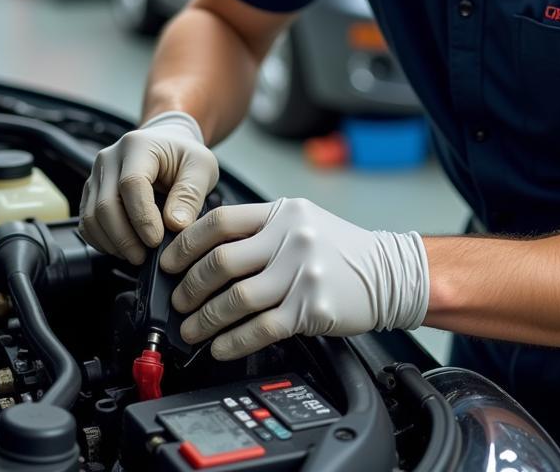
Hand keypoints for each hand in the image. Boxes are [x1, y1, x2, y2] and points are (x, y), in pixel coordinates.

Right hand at [78, 111, 218, 263]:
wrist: (167, 148)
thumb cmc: (184, 157)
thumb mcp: (201, 168)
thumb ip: (190, 194)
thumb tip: (175, 224)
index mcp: (137, 146)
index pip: (131, 183)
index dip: (142, 217)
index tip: (157, 240)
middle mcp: (110, 158)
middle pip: (105, 204)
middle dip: (125, 238)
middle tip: (145, 256)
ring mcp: (96, 175)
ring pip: (91, 217)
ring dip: (113, 243)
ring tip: (137, 255)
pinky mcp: (91, 192)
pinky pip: (86, 223)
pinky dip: (102, 241)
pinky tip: (123, 248)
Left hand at [160, 197, 429, 359]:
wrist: (389, 271)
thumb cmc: (339, 248)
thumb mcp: (301, 222)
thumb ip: (260, 230)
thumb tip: (205, 251)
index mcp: (282, 212)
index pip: (221, 221)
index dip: (187, 243)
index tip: (169, 262)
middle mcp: (291, 238)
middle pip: (222, 261)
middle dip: (190, 286)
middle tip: (177, 302)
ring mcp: (302, 273)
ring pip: (237, 299)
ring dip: (205, 319)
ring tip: (191, 330)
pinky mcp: (312, 308)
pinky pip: (262, 328)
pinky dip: (234, 341)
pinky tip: (220, 346)